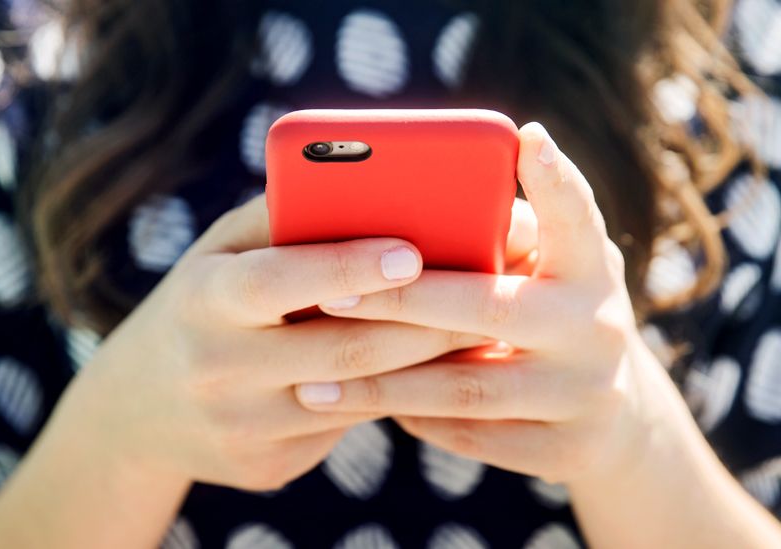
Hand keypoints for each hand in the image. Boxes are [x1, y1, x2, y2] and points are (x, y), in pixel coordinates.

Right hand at [74, 195, 489, 491]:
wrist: (136, 409)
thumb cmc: (199, 304)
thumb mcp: (221, 254)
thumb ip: (283, 219)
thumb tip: (373, 181)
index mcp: (204, 300)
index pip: (279, 281)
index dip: (346, 266)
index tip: (414, 251)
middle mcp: (217, 368)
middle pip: (342, 350)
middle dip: (424, 324)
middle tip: (488, 295)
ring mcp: (241, 427)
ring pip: (356, 397)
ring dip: (423, 365)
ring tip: (476, 331)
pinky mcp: (264, 468)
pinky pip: (342, 429)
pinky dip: (387, 397)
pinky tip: (419, 375)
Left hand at [296, 122, 673, 485]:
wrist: (615, 418)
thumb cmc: (547, 315)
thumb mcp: (544, 272)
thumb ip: (496, 241)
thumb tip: (390, 211)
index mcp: (591, 267)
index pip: (576, 214)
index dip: (554, 178)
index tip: (525, 136)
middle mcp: (599, 326)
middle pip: (485, 309)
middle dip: (400, 302)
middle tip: (328, 296)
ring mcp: (588, 394)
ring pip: (465, 387)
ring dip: (383, 382)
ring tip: (311, 381)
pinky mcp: (568, 451)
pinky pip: (469, 435)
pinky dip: (412, 419)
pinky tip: (362, 408)